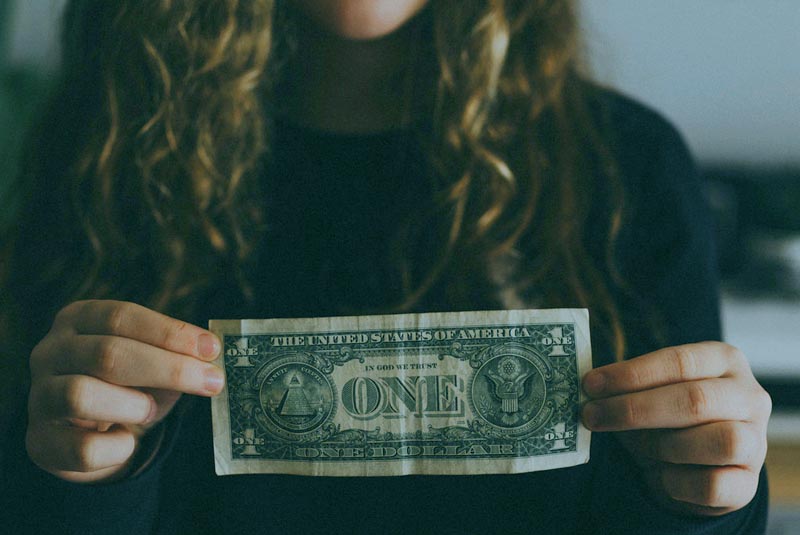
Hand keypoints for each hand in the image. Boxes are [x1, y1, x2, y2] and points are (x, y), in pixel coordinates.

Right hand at [26, 300, 223, 482]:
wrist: (91, 437)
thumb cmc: (129, 387)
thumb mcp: (153, 364)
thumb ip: (176, 357)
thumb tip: (209, 357)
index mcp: (79, 320)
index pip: (121, 316)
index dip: (170, 332)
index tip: (212, 348)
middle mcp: (51, 352)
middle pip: (107, 354)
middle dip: (169, 368)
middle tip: (212, 382)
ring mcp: (39, 396)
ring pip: (81, 395)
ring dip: (133, 405)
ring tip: (150, 411)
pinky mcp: (39, 441)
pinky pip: (82, 449)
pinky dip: (118, 448)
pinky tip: (128, 441)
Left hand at [581, 342, 770, 515]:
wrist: (699, 464)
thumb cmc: (669, 417)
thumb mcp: (652, 392)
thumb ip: (629, 387)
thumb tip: (590, 391)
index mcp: (724, 360)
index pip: (679, 361)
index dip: (631, 374)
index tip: (590, 385)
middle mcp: (749, 397)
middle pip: (694, 400)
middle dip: (633, 409)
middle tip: (591, 416)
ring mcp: (756, 441)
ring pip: (717, 441)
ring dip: (662, 446)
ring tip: (635, 447)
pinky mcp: (749, 484)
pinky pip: (712, 485)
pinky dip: (676, 483)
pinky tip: (659, 475)